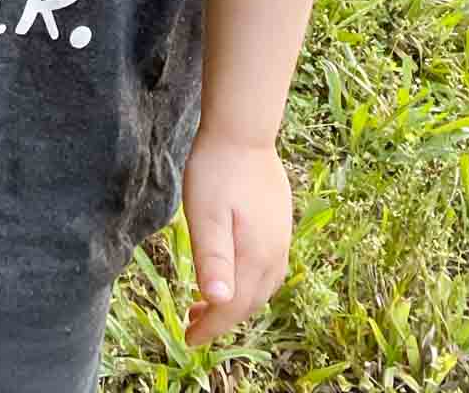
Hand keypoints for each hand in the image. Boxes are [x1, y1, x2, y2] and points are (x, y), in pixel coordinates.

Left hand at [180, 130, 292, 346]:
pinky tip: (232, 271)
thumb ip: (213, 258)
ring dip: (237, 300)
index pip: (234, 306)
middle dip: (223, 318)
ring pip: (261, 285)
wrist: (242, 130)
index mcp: (255, 255)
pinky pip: (267, 267)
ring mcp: (280, 237)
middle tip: (192, 322)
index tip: (189, 339)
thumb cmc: (216, 170)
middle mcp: (274, 252)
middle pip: (250, 301)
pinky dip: (248, 281)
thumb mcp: (205, 214)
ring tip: (208, 303)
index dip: (212, 328)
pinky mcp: (278, 223)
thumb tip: (219, 301)